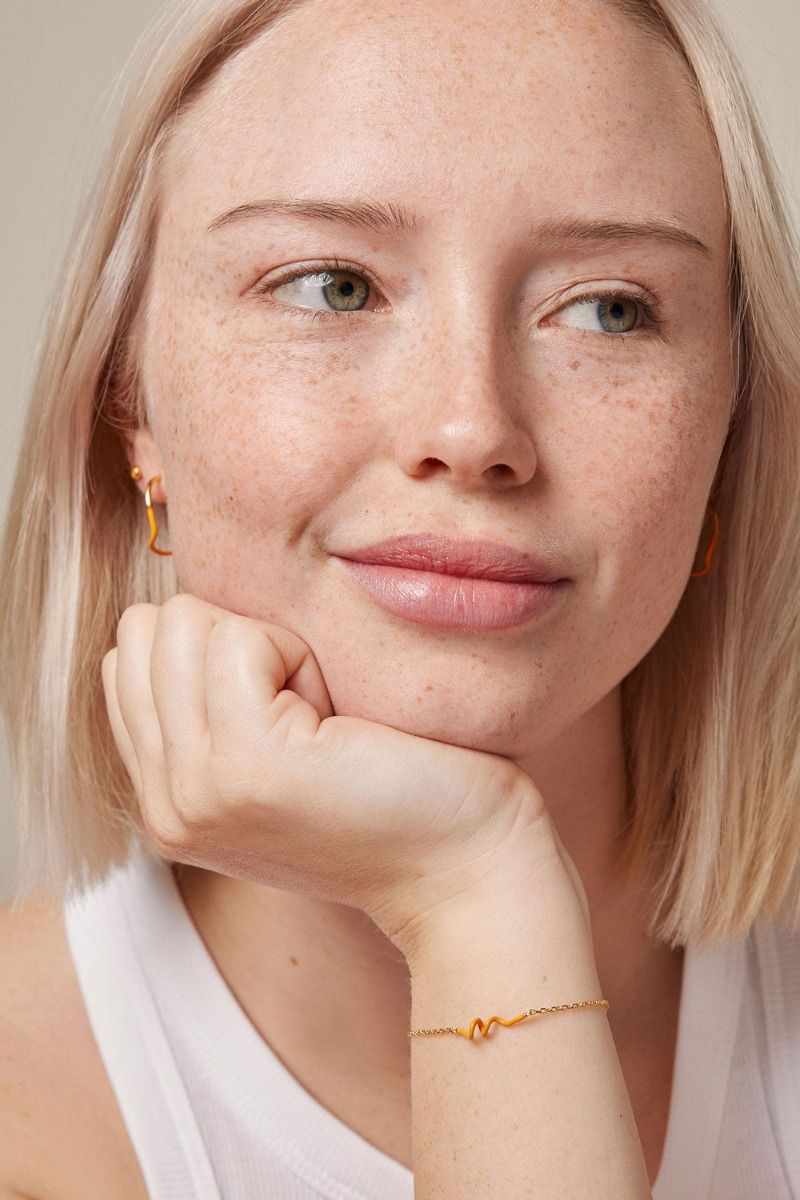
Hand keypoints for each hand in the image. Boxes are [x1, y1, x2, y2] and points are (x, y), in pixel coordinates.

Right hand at [101, 592, 584, 953]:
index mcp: (166, 802)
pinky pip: (237, 638)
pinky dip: (299, 654)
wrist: (468, 868)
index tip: (287, 710)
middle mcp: (166, 805)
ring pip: (185, 625)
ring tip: (324, 717)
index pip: (126, 661)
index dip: (213, 653)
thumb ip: (209, 712)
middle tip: (310, 712)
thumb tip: (179, 619)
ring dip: (269, 646)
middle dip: (236, 641)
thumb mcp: (275, 759)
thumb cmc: (396, 795)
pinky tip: (338, 716)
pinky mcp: (245, 764)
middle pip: (146, 631)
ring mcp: (196, 790)